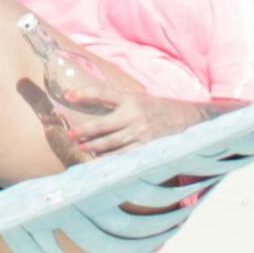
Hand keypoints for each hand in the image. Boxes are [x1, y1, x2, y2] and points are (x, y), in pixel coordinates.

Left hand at [18, 15, 155, 159]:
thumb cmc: (156, 107)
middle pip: (103, 124)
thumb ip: (118, 102)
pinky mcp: (146, 147)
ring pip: (111, 142)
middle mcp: (133, 115)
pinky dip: (110, 158)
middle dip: (84, 130)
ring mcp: (140, 133)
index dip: (85, 94)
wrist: (185, 118)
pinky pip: (124, 155)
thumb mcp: (137, 98)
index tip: (68, 96)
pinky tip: (100, 159)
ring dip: (94, 146)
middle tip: (70, 134)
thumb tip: (93, 105)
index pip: (103, 93)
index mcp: (130, 99)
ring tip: (81, 147)